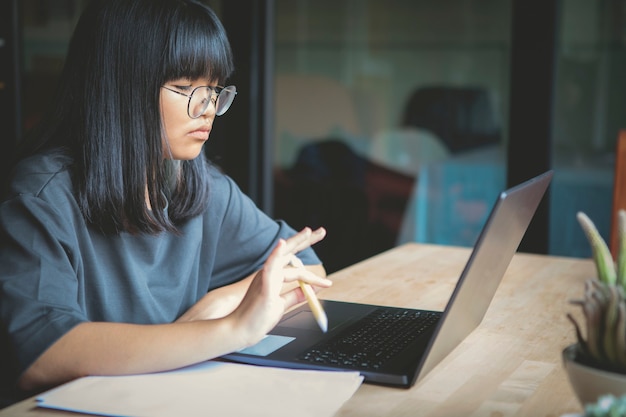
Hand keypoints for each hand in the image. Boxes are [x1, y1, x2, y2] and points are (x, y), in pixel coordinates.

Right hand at [230, 227, 330, 345]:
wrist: (239, 332)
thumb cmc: (256, 319)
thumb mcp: (280, 305)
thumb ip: (294, 295)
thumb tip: (310, 289)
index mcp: (272, 277)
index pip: (292, 264)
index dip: (309, 267)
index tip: (327, 281)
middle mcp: (268, 273)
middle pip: (289, 251)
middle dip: (304, 240)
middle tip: (321, 231)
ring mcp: (265, 278)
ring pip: (284, 256)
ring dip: (297, 242)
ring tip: (310, 232)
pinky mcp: (264, 287)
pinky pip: (271, 267)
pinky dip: (277, 255)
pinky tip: (282, 244)